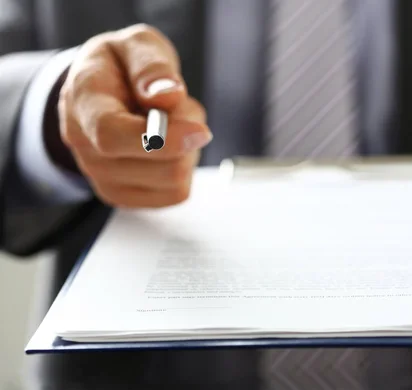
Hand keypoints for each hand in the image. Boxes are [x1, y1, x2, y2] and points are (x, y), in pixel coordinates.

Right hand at [57, 24, 211, 207]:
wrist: (100, 92)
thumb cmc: (119, 66)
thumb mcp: (136, 45)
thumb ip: (151, 67)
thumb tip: (169, 97)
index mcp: (83, 104)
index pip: (113, 135)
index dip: (162, 139)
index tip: (201, 132)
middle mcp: (85, 147)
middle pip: (159, 167)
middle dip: (187, 133)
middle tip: (176, 106)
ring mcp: (103, 177)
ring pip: (174, 181)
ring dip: (188, 150)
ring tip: (169, 123)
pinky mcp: (124, 196)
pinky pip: (176, 193)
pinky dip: (183, 167)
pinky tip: (168, 147)